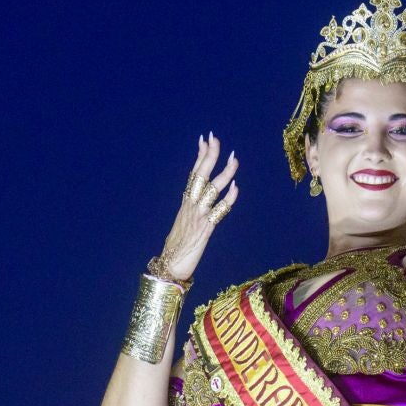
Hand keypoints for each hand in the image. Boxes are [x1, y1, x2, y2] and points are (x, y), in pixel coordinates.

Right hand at [158, 134, 238, 282]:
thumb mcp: (184, 222)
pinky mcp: (205, 229)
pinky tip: (236, 188)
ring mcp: (198, 216)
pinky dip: (228, 199)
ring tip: (234, 159)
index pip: (193, 173)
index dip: (200, 156)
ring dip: (224, 173)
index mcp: (185, 203)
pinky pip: (218, 211)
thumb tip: (196, 200)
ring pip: (212, 189)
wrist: (170, 266)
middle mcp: (190, 206)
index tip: (205, 139)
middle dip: (209, 156)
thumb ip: (192, 209)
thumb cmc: (177, 246)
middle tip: (216, 138)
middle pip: (200, 175)